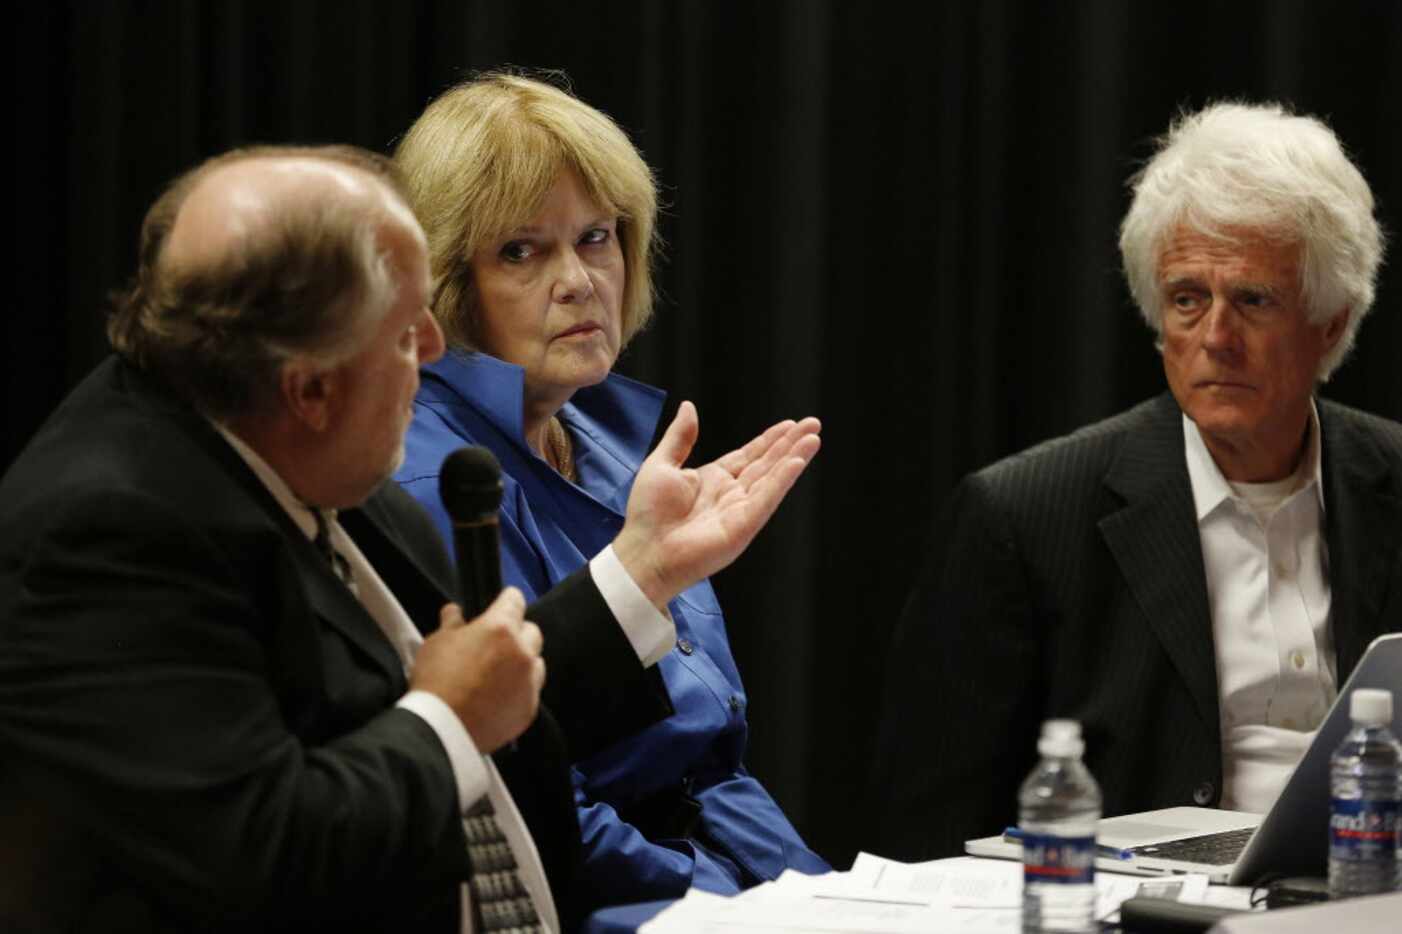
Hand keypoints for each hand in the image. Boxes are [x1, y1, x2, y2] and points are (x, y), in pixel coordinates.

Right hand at [410, 588, 545, 754]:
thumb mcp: (436, 644)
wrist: (442, 730)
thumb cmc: (436, 681)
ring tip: (499, 673)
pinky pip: (531, 691)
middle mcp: (522, 652)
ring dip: (522, 662)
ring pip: (536, 662)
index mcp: (500, 628)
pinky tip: (499, 697)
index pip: (515, 600)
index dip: (506, 601)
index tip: (500, 606)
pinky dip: (519, 690)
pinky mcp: (530, 708)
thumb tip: (454, 611)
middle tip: (495, 644)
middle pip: (532, 631)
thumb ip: (451, 624)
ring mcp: (529, 682)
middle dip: (517, 633)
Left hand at [612, 401, 820, 607]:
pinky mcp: (744, 526)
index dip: (770, 440)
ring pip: (773, 478)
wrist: (645, 551)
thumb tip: (689, 407)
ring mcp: (740, 510)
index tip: (789, 425)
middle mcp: (731, 494)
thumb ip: (680, 437)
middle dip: (790, 443)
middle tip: (813, 424)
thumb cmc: (648, 514)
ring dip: (794, 457)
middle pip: (767, 463)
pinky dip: (783, 480)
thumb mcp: (661, 464)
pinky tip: (797, 462)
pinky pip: (767, 498)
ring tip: (813, 438)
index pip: (749, 455)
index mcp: (713, 480)